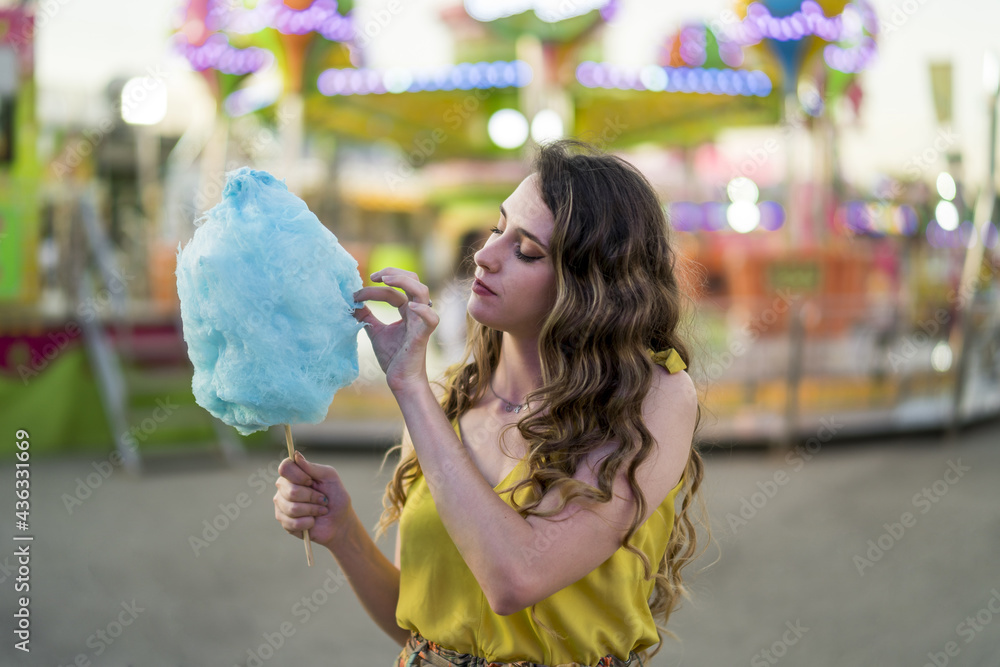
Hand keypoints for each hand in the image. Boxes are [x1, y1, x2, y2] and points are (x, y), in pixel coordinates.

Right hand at [274, 452, 351, 548]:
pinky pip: (293, 523)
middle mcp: (284, 488)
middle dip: (312, 496)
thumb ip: (313, 467)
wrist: (339, 521)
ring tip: (320, 510)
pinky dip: (308, 522)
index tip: (311, 481)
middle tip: (322, 499)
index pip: (284, 467)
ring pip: (292, 508)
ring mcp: (281, 505)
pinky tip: (313, 521)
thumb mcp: (329, 477)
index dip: (298, 476)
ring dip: (312, 510)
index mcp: (294, 474)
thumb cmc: (335, 496)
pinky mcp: (284, 522)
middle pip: (290, 490)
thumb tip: (295, 455)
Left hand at [353, 267, 438, 392]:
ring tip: (385, 280)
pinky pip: (431, 319)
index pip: (392, 291)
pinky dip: (423, 310)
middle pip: (413, 281)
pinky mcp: (423, 336)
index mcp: (406, 311)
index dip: (374, 288)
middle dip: (394, 273)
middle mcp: (416, 312)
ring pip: (422, 291)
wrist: (401, 381)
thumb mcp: (375, 332)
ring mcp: (421, 323)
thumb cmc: (393, 358)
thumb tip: (352, 303)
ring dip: (404, 282)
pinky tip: (410, 307)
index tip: (355, 295)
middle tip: (373, 276)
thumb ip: (367, 316)